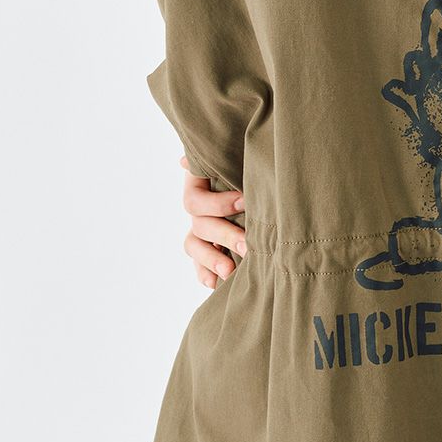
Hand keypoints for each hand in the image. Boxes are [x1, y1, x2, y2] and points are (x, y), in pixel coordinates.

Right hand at [180, 155, 245, 288]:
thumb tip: (184, 161)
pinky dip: (205, 274)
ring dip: (211, 259)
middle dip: (224, 236)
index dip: (217, 204)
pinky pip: (199, 265)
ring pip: (194, 247)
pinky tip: (216, 284)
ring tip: (230, 270)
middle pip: (200, 226)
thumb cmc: (246, 162)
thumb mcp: (235, 158)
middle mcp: (199, 209)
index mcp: (200, 185)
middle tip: (247, 244)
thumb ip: (217, 160)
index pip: (194, 201)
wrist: (258, 176)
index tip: (244, 201)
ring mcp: (201, 229)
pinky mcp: (210, 247)